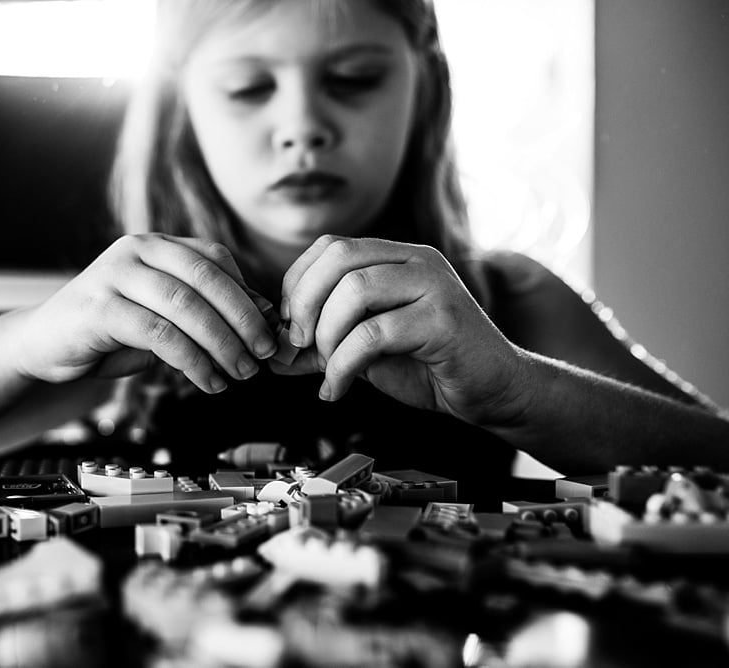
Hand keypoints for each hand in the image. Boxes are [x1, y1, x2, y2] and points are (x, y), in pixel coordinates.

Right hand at [11, 234, 277, 393]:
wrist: (43, 345)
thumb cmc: (110, 332)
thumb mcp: (165, 317)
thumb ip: (207, 312)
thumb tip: (266, 315)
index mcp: (156, 245)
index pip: (215, 260)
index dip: (247, 296)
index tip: (268, 333)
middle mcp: (137, 250)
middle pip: (206, 279)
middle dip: (242, 319)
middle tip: (262, 355)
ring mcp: (115, 274)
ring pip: (186, 306)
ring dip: (222, 344)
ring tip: (240, 373)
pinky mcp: (99, 307)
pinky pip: (160, 333)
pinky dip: (192, 361)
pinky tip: (208, 381)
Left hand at [271, 235, 527, 426]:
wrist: (493, 391)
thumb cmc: (431, 366)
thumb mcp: (367, 349)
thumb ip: (324, 344)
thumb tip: (275, 353)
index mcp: (398, 257)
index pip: (331, 246)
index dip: (298, 283)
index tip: (290, 324)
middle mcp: (417, 260)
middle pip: (339, 258)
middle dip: (305, 304)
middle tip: (300, 344)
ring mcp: (434, 286)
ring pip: (355, 291)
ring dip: (327, 336)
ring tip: (328, 369)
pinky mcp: (444, 320)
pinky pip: (374, 334)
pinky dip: (343, 366)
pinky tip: (338, 389)